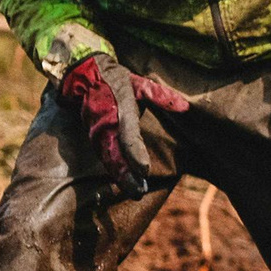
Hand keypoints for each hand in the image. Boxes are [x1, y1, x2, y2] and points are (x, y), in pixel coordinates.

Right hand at [56, 52, 190, 195]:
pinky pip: (104, 157)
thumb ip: (161, 95)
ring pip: (109, 159)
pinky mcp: (95, 138)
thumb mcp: (140, 83)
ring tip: (135, 192)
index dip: (135, 153)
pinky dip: (113, 171)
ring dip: (120, 176)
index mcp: (121, 109)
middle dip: (127, 174)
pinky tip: (123, 183)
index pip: (128, 135)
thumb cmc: (118, 81)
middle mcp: (107, 124)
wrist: (85, 78)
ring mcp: (99, 133)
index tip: (144, 170)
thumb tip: (185, 106)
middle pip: (116, 154)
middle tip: (140, 192)